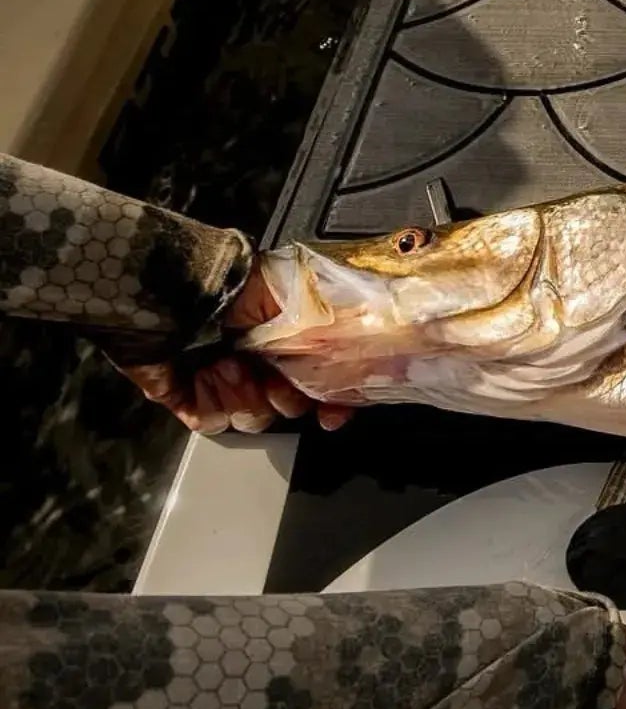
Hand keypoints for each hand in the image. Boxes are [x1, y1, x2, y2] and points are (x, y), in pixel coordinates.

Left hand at [116, 264, 354, 434]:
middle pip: (290, 404)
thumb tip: (375, 347)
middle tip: (268, 375)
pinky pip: (214, 422)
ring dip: (243, 395)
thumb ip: (338, 325)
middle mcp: (260, 361)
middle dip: (282, 395)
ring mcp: (225, 380)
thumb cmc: (231, 286)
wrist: (166, 296)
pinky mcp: (190, 397)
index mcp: (288, 338)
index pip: (323, 379)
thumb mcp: (298, 298)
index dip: (333, 400)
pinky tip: (204, 376)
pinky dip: (210, 402)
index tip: (332, 414)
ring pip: (254, 417)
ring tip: (226, 364)